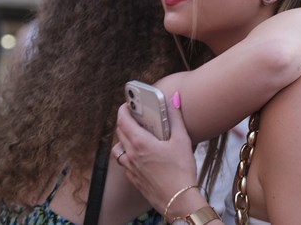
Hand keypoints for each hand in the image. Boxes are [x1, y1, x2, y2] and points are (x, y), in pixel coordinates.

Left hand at [115, 91, 197, 212]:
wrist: (179, 201)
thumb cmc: (181, 172)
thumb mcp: (182, 140)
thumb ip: (176, 118)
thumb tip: (173, 99)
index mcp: (140, 143)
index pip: (123, 120)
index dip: (123, 108)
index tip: (129, 103)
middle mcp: (131, 155)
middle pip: (119, 132)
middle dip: (125, 121)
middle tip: (136, 116)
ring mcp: (130, 168)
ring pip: (118, 148)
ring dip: (123, 139)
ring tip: (137, 136)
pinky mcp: (133, 179)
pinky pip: (123, 162)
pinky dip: (127, 154)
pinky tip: (140, 155)